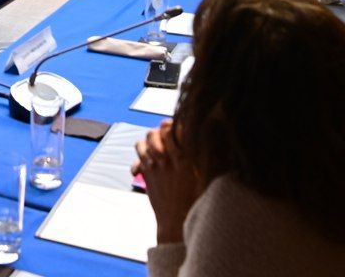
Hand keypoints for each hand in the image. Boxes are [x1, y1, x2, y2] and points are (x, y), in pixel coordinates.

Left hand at [132, 121, 200, 243]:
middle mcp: (166, 160)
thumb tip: (206, 140)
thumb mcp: (205, 176)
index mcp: (184, 159)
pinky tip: (147, 160)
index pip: (173, 129)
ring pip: (143, 142)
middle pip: (155, 132)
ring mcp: (153, 167)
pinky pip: (137, 157)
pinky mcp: (146, 175)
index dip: (173, 124)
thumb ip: (203, 157)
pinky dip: (140, 156)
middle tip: (165, 134)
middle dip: (160, 130)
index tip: (177, 125)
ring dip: (149, 141)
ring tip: (156, 145)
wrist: (176, 221)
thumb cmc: (194, 200)